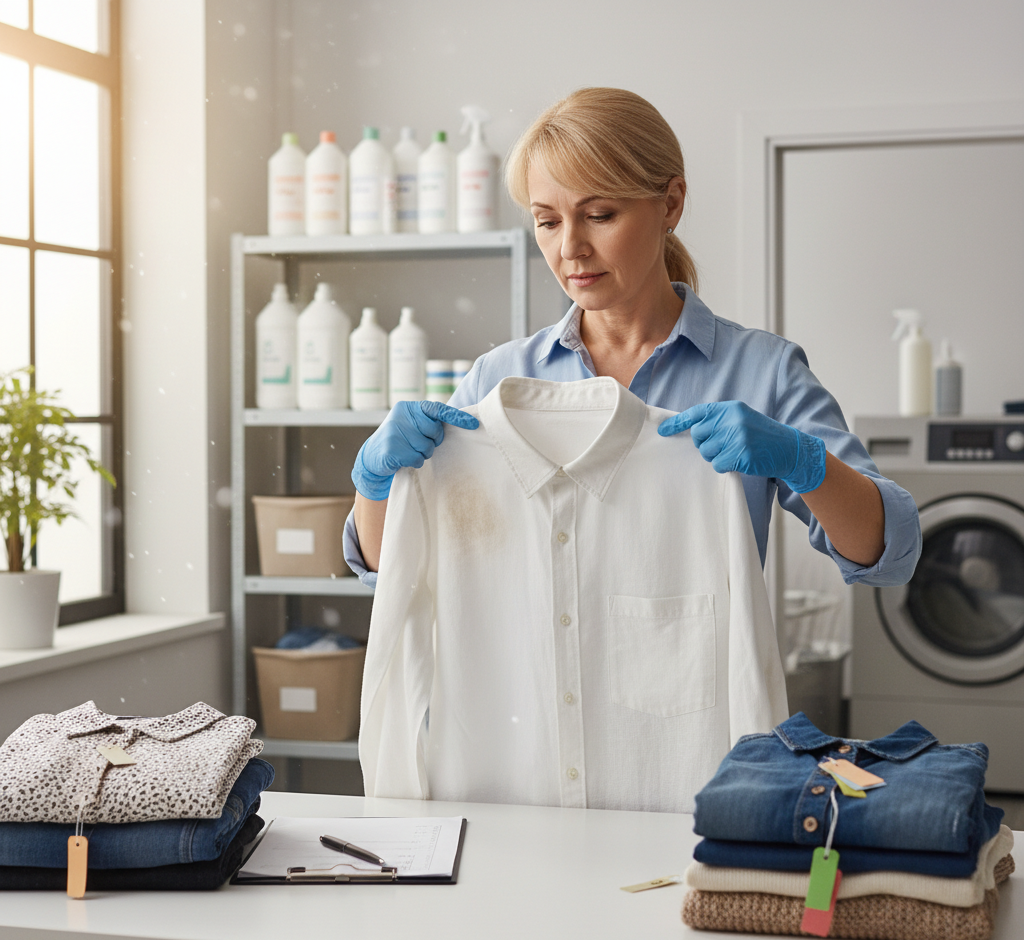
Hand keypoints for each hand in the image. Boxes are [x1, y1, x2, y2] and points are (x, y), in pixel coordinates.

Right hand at [351, 400, 478, 499]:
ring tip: (409, 451)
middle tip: (420, 443)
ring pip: (427, 447)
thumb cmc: (400, 440)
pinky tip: (404, 459)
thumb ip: (429, 421)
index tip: (473, 425)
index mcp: (409, 407)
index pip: (437, 409)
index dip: (456, 417)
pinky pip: (417, 459)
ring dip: (422, 454)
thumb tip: (461, 422)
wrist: (372, 457)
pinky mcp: (391, 449)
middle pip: (434, 431)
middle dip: (433, 441)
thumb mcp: (412, 425)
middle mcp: (401, 415)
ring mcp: (395, 431)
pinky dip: (415, 462)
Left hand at [657, 401, 825, 493]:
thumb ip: (719, 421)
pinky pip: (718, 464)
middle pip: (698, 435)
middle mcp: (732, 420)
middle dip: (704, 444)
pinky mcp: (741, 454)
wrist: (789, 448)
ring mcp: (737, 437)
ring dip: (716, 456)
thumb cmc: (762, 435)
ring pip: (706, 452)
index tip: (662, 431)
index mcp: (730, 409)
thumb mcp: (741, 419)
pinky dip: (725, 466)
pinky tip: (739, 461)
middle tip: (722, 446)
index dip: (677, 423)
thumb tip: (691, 429)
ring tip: (734, 452)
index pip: (697, 413)